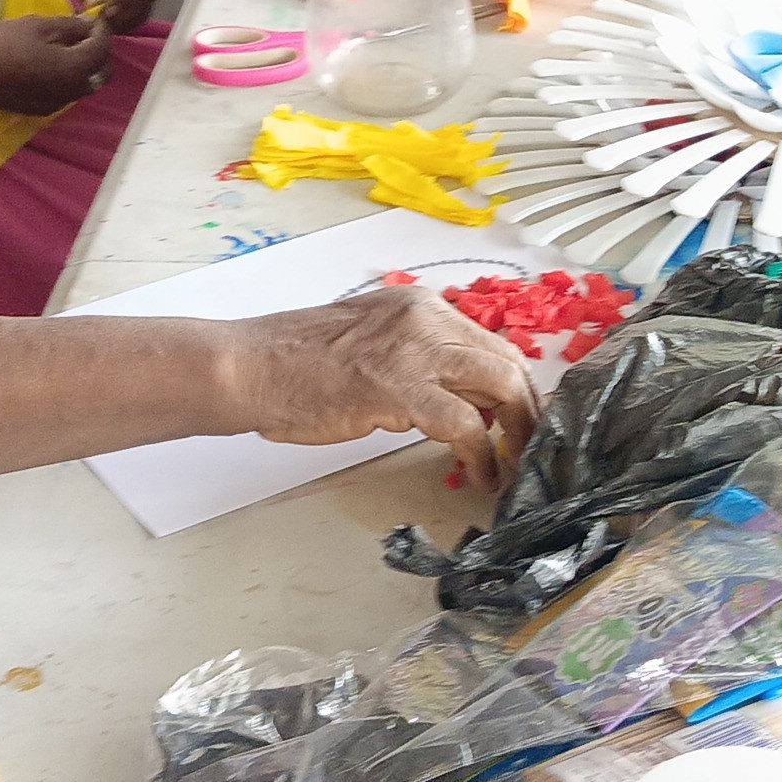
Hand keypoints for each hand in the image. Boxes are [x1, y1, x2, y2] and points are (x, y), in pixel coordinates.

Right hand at [0, 13, 113, 113]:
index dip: (102, 30)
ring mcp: (58, 104)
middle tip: (84, 33)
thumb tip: (89, 24)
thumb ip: (70, 26)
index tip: (94, 17)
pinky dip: (69, 78)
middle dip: (100, 52)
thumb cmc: (1, 44)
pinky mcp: (43, 109)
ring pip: (86, 85)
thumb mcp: (38, 26)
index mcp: (74, 68)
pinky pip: (68, 93)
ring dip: (85, 66)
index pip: (103, 48)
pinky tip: (52, 64)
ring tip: (69, 46)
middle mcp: (72, 91)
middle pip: (102, 72)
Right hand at [226, 286, 537, 487]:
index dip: (513, 383)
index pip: (488, 342)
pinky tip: (484, 476)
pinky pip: (465, 424)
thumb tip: (453, 393)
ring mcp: (415, 351)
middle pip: (506, 361)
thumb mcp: (369, 339)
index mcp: (418, 306)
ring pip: (501, 384)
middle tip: (531, 444)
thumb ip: (413, 355)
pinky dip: (484, 455)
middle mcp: (425, 318)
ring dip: (518, 430)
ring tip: (517, 462)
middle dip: (527, 408)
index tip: (519, 415)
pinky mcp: (401, 389)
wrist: (251, 366)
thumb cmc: (295, 362)